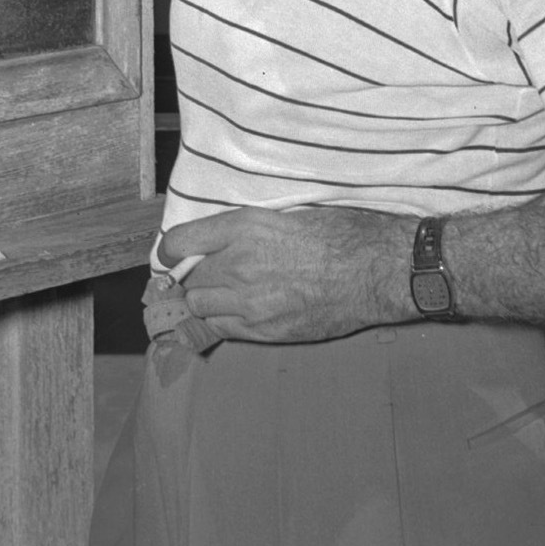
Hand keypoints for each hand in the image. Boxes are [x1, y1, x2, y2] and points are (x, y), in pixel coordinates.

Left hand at [158, 206, 415, 343]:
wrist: (375, 270)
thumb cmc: (340, 234)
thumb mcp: (286, 215)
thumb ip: (247, 230)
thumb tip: (221, 242)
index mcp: (244, 227)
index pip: (180, 241)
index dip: (169, 251)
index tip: (170, 256)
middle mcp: (240, 264)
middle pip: (190, 279)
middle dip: (194, 279)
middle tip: (207, 278)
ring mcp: (250, 301)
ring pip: (200, 307)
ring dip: (205, 302)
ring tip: (222, 297)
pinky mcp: (265, 330)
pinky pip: (222, 330)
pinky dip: (221, 324)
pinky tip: (235, 316)